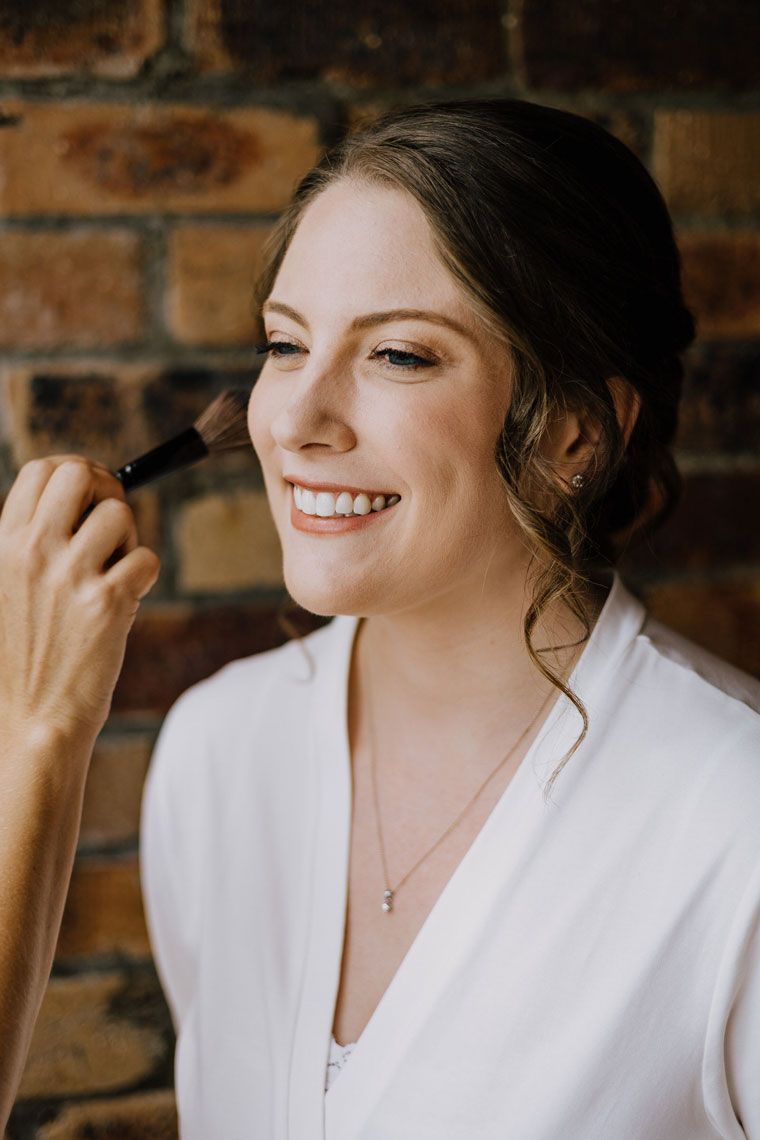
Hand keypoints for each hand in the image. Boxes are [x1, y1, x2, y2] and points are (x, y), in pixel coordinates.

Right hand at [0, 455, 159, 745]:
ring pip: (120, 514)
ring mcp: (70, 576)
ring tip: (114, 573)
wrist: (32, 720)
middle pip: (81, 474)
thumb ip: (30, 546)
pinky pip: (147, 559)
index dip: (77, 473)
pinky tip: (126, 600)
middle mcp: (33, 551)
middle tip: (110, 526)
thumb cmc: (24, 658)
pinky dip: (145, 576)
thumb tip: (76, 503)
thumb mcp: (5, 590)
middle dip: (106, 490)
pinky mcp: (107, 604)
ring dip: (128, 539)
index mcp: (3, 544)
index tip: (90, 496)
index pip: (42, 469)